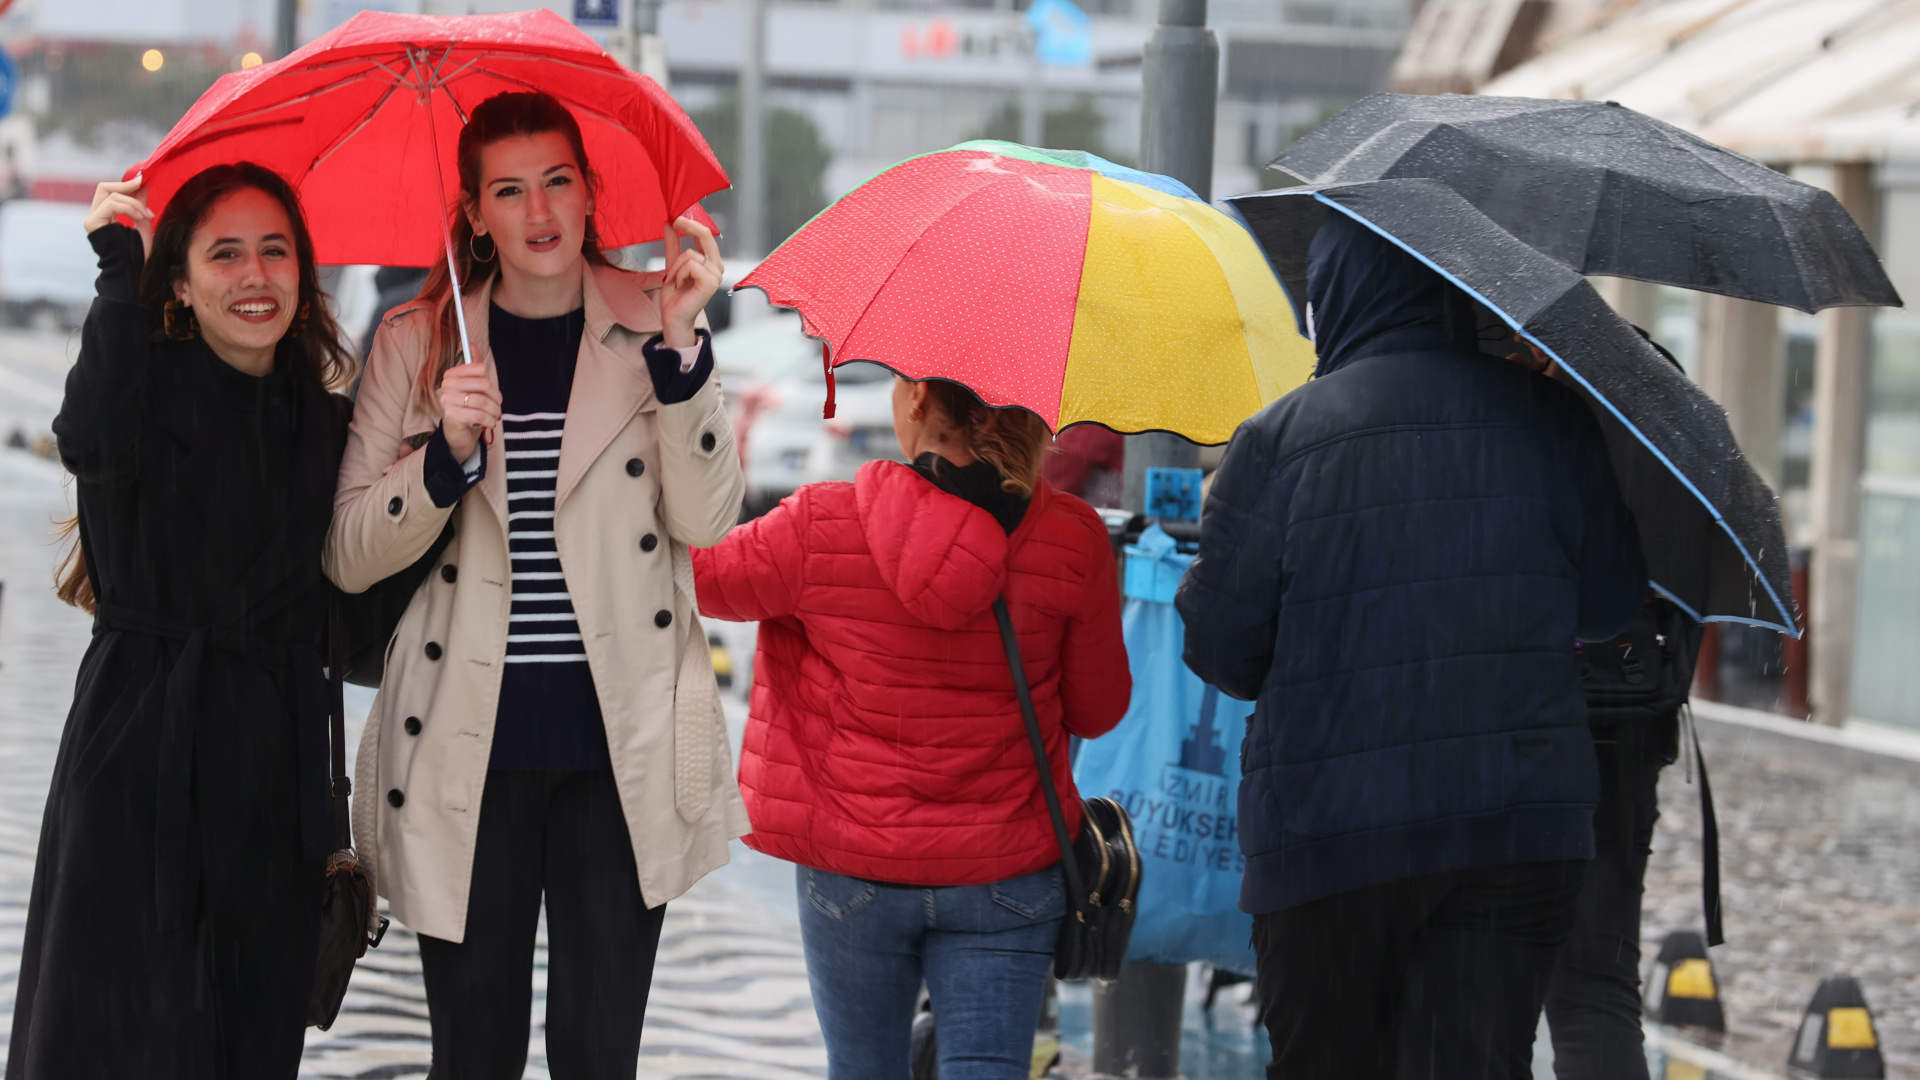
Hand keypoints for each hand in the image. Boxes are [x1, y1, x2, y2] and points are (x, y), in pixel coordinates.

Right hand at [86, 178, 153, 256]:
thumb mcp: (142, 222)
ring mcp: (93, 219)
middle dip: (126, 185)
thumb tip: (142, 185)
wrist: (131, 269)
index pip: (110, 191)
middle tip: (142, 185)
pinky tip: (140, 217)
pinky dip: (129, 208)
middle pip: (104, 187)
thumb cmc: (137, 251)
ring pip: (112, 196)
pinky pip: (112, 205)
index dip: (125, 184)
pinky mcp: (93, 223)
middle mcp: (96, 215)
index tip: (143, 180)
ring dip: (134, 203)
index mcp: (105, 214)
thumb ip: (139, 205)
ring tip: (148, 215)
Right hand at [439, 361, 501, 460]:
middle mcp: (446, 386)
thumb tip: (472, 344)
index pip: (478, 368)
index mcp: (451, 375)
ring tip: (495, 415)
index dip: (490, 381)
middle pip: (483, 384)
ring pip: (482, 401)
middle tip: (498, 406)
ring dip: (494, 410)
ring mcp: (447, 401)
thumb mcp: (473, 385)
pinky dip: (489, 420)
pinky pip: (478, 415)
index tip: (491, 392)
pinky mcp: (451, 416)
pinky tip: (490, 422)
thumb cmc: (467, 406)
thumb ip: (474, 365)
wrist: (458, 432)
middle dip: (496, 397)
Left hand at [659, 215, 722, 348]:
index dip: (692, 222)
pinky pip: (691, 265)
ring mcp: (715, 275)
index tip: (676, 216)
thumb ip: (673, 244)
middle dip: (688, 226)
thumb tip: (670, 223)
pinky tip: (680, 286)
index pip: (706, 235)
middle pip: (705, 235)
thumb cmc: (675, 295)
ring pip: (690, 254)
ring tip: (676, 281)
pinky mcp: (710, 283)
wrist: (673, 316)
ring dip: (676, 268)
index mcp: (710, 261)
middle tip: (674, 220)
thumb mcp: (672, 264)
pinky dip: (679, 274)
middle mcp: (716, 267)